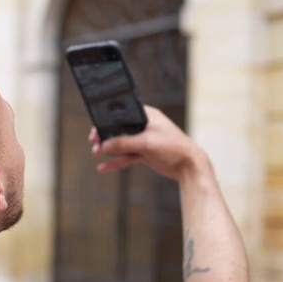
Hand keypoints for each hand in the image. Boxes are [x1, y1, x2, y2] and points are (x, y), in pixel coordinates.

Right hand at [89, 105, 204, 181]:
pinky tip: (103, 167)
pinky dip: (116, 161)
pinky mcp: (146, 153)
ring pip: (123, 143)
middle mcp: (146, 126)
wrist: (189, 167)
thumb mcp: (146, 143)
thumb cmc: (173, 148)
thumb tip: (105, 145)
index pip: (124, 113)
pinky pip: (127, 156)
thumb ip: (124, 143)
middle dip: (106, 135)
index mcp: (148, 115)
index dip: (109, 119)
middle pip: (121, 129)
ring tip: (95, 153)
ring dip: (109, 149)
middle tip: (93, 141)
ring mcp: (145, 140)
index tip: (97, 125)